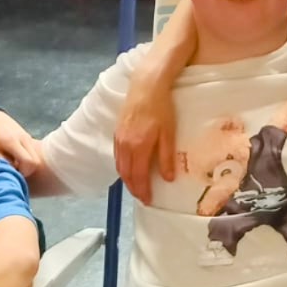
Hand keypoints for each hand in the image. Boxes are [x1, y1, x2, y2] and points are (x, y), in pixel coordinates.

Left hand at [0, 109, 44, 175]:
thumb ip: (1, 161)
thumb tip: (12, 172)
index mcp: (13, 142)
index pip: (29, 161)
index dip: (24, 172)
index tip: (15, 173)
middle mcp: (23, 138)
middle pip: (36, 161)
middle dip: (28, 170)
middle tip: (16, 171)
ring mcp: (27, 137)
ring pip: (36, 157)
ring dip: (28, 164)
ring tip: (15, 164)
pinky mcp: (28, 137)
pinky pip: (33, 152)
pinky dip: (27, 158)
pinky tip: (16, 158)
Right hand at [114, 78, 176, 203]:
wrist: (146, 85)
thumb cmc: (161, 108)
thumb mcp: (168, 133)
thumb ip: (167, 157)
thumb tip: (168, 178)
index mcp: (138, 147)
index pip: (138, 176)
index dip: (143, 191)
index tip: (148, 201)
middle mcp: (125, 146)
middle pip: (126, 174)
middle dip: (133, 189)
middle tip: (142, 198)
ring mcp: (119, 139)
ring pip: (120, 166)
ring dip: (127, 180)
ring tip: (136, 187)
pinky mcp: (117, 132)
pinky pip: (117, 156)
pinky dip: (122, 167)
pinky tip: (128, 168)